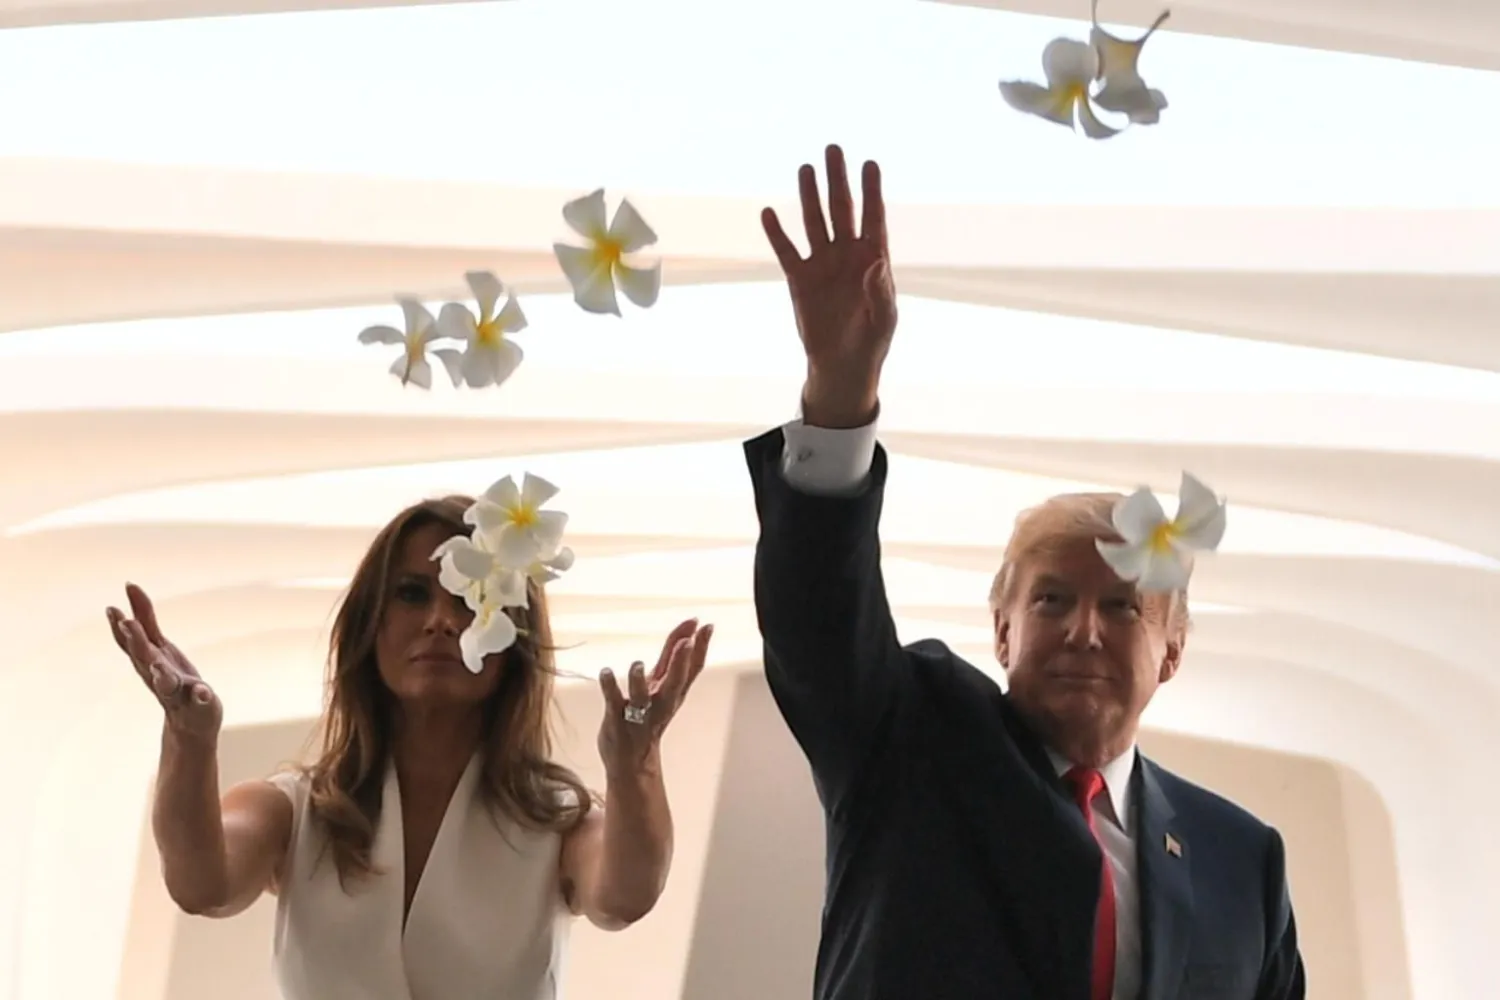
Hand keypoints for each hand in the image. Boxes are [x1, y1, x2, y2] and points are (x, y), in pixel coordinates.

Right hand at [106, 583, 221, 742]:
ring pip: (164, 681)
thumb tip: (130, 585)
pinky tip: (203, 692)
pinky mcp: (196, 703)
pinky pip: (197, 700)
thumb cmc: (171, 676)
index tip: (114, 607)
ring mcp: (177, 691)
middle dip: (136, 642)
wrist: (189, 722)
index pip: (136, 637)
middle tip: (127, 623)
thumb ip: (145, 618)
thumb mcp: (157, 643)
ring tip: (159, 665)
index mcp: (150, 659)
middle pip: (143, 658)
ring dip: (161, 674)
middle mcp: (157, 675)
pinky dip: (200, 696)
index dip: (125, 622)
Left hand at [596, 618, 713, 777]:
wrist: (632, 763)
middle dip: (681, 662)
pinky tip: (606, 672)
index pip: (692, 669)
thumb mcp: (664, 687)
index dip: (701, 647)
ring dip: (638, 682)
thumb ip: (673, 659)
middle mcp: (660, 703)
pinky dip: (609, 687)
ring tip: (637, 665)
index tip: (706, 626)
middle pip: (674, 683)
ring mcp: (638, 714)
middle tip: (688, 641)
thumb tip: (689, 632)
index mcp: (673, 693)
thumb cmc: (648, 717)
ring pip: (641, 697)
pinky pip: (613, 702)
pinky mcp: (617, 720)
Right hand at [762, 144, 895, 427]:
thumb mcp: (884, 317)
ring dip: (809, 196)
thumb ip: (880, 288)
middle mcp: (847, 255)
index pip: (872, 217)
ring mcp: (822, 264)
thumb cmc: (872, 340)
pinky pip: (786, 251)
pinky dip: (778, 234)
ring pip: (814, 222)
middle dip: (838, 180)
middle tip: (833, 149)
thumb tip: (876, 259)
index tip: (870, 164)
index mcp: (873, 259)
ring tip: (805, 168)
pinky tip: (769, 212)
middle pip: (841, 209)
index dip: (871, 191)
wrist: (843, 364)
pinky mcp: (800, 279)